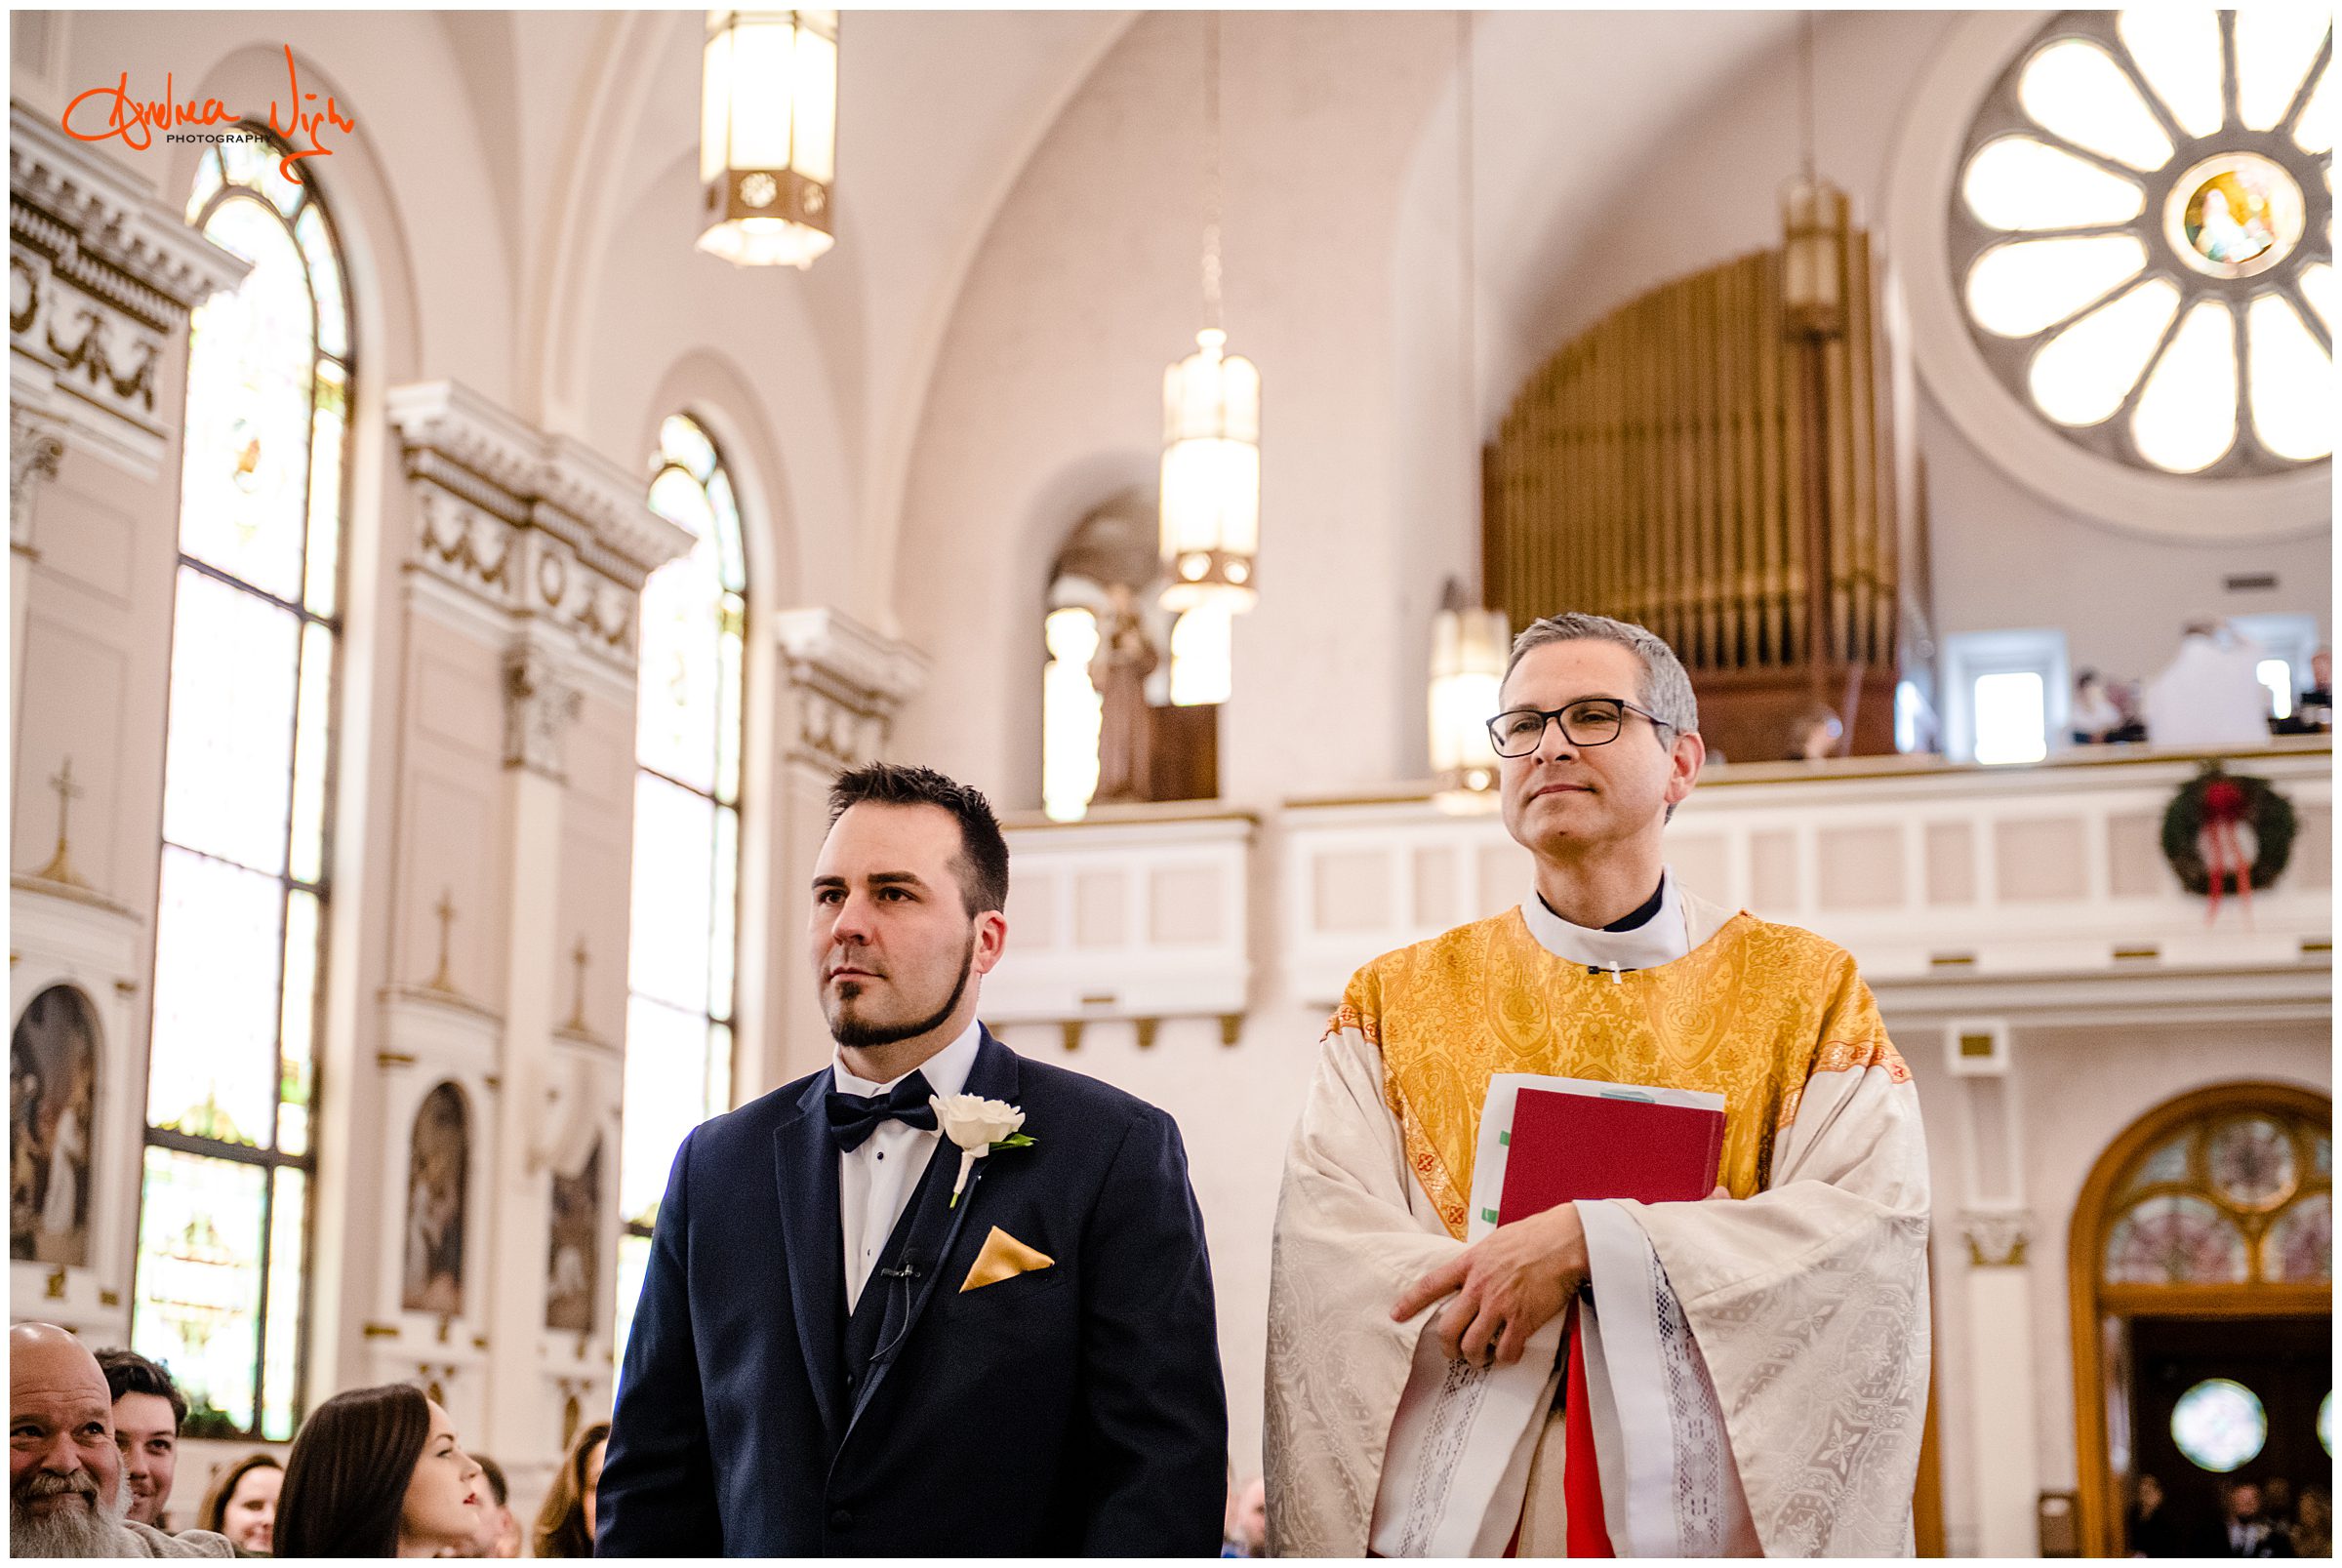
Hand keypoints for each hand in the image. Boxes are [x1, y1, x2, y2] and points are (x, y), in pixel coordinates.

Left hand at [1389, 1202, 1587, 1368]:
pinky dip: (1504, 1358)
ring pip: (1472, 1345)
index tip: (1396, 1315)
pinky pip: (1506, 1350)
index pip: (1431, 1285)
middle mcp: (1479, 1286)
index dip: (1410, 1303)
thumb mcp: (1494, 1241)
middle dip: (1447, 1347)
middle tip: (1452, 1352)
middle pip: (1448, 1327)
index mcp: (1470, 1263)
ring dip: (1473, 1357)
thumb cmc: (1534, 1235)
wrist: (1565, 1241)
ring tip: (1479, 1358)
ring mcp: (1500, 1305)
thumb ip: (1478, 1261)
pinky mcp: (1523, 1319)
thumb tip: (1471, 1273)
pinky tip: (1507, 1354)